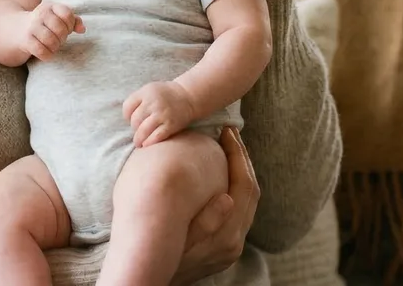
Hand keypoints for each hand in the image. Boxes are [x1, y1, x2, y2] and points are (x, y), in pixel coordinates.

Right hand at [19, 2, 82, 60]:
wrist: (17, 29)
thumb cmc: (44, 24)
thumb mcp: (57, 16)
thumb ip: (73, 20)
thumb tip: (82, 30)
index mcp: (50, 6)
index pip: (67, 14)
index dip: (70, 25)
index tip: (66, 29)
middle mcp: (40, 14)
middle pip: (61, 29)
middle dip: (63, 38)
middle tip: (59, 39)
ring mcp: (32, 27)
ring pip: (51, 41)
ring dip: (55, 47)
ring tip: (53, 46)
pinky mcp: (26, 40)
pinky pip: (42, 51)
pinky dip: (47, 55)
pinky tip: (46, 53)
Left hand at [122, 81, 199, 146]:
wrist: (188, 96)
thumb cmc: (165, 95)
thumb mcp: (149, 89)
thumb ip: (138, 100)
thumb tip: (126, 118)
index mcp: (146, 92)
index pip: (127, 107)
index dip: (126, 116)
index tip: (130, 120)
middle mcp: (153, 102)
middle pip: (135, 120)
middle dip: (134, 128)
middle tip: (137, 132)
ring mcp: (162, 114)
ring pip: (143, 130)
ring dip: (138, 139)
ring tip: (138, 143)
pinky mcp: (170, 125)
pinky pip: (156, 137)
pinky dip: (149, 142)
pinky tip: (147, 144)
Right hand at [172, 127, 259, 284]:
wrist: (151, 281)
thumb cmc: (160, 258)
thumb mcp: (179, 240)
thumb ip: (205, 223)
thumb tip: (227, 197)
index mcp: (227, 235)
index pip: (243, 185)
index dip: (237, 155)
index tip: (227, 131)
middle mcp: (235, 240)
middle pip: (250, 189)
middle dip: (242, 158)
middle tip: (230, 133)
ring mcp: (232, 245)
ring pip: (248, 199)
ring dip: (240, 170)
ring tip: (228, 148)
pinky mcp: (226, 248)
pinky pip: (240, 209)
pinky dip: (235, 186)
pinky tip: (221, 175)